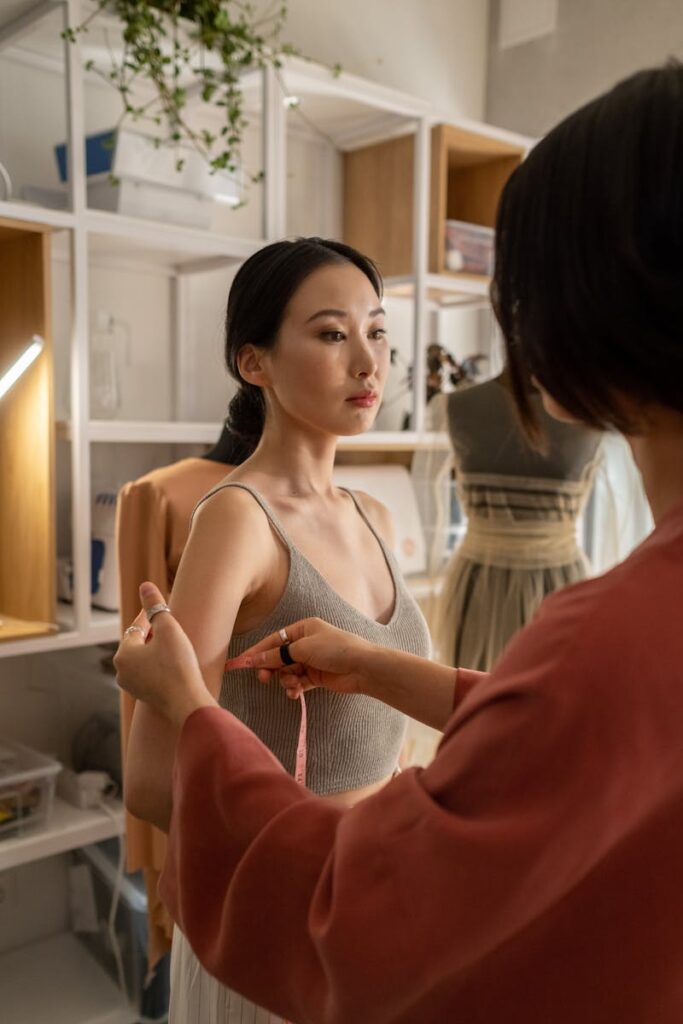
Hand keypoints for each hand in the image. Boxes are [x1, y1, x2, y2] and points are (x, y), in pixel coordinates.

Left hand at [114, 581, 216, 728]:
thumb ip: (155, 606)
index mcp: (123, 653)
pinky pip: (149, 673)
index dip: (150, 614)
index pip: (137, 626)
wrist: (187, 702)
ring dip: (155, 649)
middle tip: (168, 623)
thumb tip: (144, 585)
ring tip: (172, 642)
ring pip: (143, 659)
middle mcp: (121, 671)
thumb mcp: (168, 629)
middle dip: (152, 632)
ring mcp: (131, 686)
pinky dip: (158, 664)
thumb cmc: (178, 665)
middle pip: (138, 643)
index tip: (161, 604)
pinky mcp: (144, 695)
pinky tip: (173, 662)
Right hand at [224, 617, 374, 699]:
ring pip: (287, 671)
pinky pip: (298, 682)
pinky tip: (295, 692)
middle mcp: (306, 643)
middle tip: (263, 678)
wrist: (362, 667)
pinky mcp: (317, 677)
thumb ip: (276, 655)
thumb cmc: (335, 649)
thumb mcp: (302, 648)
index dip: (257, 652)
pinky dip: (294, 687)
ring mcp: (311, 660)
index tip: (240, 663)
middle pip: (278, 657)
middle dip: (270, 668)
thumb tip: (254, 659)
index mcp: (303, 628)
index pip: (273, 640)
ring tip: (292, 684)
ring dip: (285, 679)